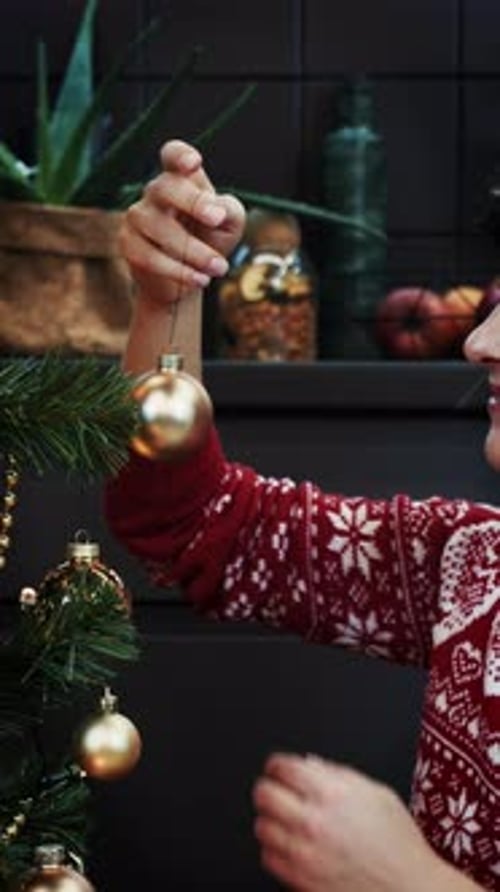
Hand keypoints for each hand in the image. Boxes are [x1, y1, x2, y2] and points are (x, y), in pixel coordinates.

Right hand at [119, 139, 245, 305]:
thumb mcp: (230, 224)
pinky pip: (149, 256)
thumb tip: (215, 209)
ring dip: (194, 250)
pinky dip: (179, 270)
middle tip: (217, 219)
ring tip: (219, 267)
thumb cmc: (211, 240)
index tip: (194, 163)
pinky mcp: (129, 245)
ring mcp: (137, 217)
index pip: (172, 155)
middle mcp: (155, 193)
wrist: (190, 277)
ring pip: (159, 227)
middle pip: (164, 187)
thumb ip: (229, 210)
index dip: (180, 155)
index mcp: (181, 179)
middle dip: (192, 202)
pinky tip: (200, 279)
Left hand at [253, 753, 447, 891]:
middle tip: (276, 791)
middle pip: (264, 795)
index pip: (283, 768)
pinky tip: (290, 846)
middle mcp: (313, 822)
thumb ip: (338, 775)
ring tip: (285, 820)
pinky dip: (274, 850)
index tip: (278, 769)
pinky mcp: (301, 881)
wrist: (410, 888)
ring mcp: (304, 854)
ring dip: (270, 819)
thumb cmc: (398, 842)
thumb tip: (308, 764)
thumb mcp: (375, 792)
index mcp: (332, 794)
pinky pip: (268, 858)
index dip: (277, 765)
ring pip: (262, 827)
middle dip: (268, 788)